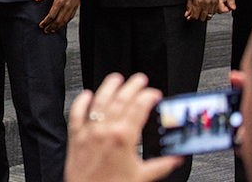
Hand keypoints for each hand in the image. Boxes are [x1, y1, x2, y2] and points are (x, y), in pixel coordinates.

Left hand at [34, 0, 81, 32]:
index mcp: (60, 1)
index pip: (52, 15)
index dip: (46, 22)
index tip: (41, 25)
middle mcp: (66, 6)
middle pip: (58, 20)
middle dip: (51, 27)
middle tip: (45, 31)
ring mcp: (72, 7)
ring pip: (65, 20)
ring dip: (58, 27)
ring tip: (52, 30)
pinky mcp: (75, 6)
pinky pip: (70, 17)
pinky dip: (65, 22)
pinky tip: (61, 24)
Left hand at [65, 72, 182, 181]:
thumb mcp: (142, 177)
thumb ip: (160, 165)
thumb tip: (175, 159)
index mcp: (123, 138)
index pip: (138, 108)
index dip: (148, 97)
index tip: (154, 93)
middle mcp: (105, 130)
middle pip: (120, 100)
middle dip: (131, 87)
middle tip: (139, 79)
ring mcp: (89, 132)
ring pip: (99, 102)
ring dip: (108, 87)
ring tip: (116, 78)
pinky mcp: (76, 137)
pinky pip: (76, 114)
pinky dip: (81, 102)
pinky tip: (86, 94)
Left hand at [185, 0, 218, 20]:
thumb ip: (189, 5)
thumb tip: (187, 14)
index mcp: (198, 2)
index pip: (194, 16)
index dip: (191, 19)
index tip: (189, 18)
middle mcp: (206, 5)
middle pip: (201, 18)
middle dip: (196, 19)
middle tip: (193, 16)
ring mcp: (212, 5)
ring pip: (208, 17)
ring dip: (203, 17)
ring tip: (199, 14)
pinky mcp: (216, 4)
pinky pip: (213, 13)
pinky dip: (209, 14)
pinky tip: (205, 10)